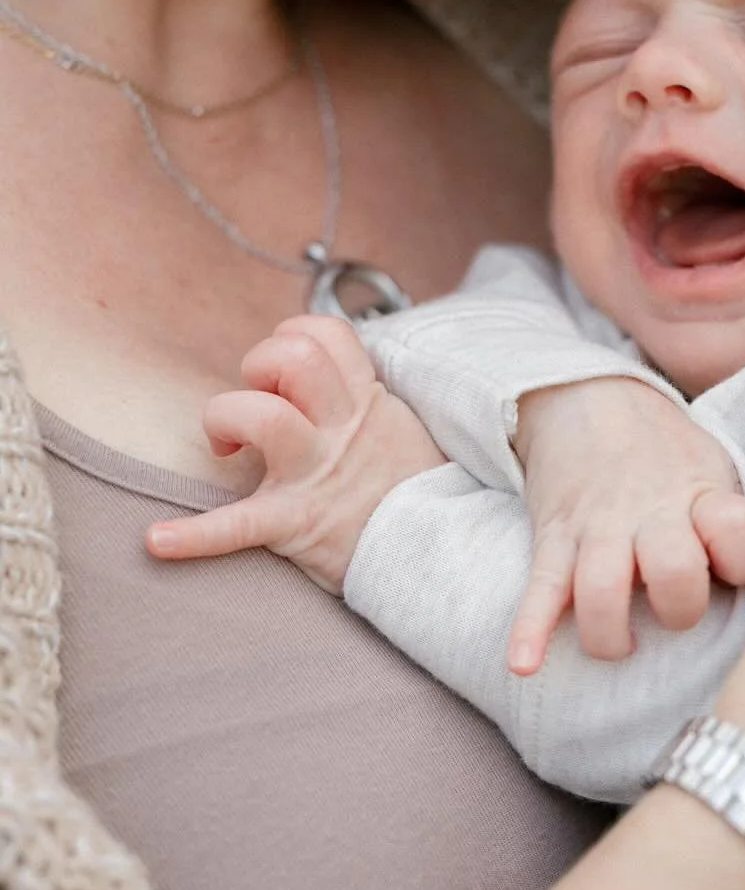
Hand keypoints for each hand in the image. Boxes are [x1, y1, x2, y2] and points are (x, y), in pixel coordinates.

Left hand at [145, 316, 445, 592]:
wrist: (440, 557)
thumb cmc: (412, 493)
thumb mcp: (403, 427)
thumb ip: (365, 398)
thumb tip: (327, 373)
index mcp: (367, 402)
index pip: (326, 333)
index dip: (292, 336)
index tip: (285, 368)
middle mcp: (341, 430)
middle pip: (293, 358)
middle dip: (259, 363)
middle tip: (259, 396)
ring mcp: (317, 475)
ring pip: (263, 415)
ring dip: (226, 416)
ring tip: (227, 443)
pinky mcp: (296, 524)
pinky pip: (237, 525)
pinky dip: (193, 535)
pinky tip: (159, 540)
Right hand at [508, 378, 744, 672]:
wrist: (590, 398)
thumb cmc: (671, 458)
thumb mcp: (719, 471)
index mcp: (702, 496)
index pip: (740, 535)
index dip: (743, 560)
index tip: (735, 570)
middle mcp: (651, 513)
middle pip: (673, 570)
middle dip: (678, 609)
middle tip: (675, 613)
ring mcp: (598, 527)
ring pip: (600, 589)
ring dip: (609, 633)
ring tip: (618, 645)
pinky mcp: (554, 537)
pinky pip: (540, 587)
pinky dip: (528, 628)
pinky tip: (524, 664)